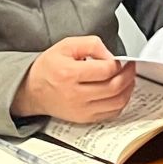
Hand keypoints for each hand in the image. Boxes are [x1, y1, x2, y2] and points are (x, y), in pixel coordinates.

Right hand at [12, 35, 137, 123]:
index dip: (118, 63)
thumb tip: (110, 55)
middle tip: (130, 67)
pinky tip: (120, 93)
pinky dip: (121, 103)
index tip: (119, 60)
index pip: (105, 70)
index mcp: (70, 73)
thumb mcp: (66, 45)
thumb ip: (91, 44)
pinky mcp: (84, 119)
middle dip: (128, 75)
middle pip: (114, 88)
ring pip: (116, 103)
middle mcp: (75, 95)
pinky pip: (111, 114)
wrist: (33, 90)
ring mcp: (81, 110)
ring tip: (127, 79)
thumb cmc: (48, 68)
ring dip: (128, 90)